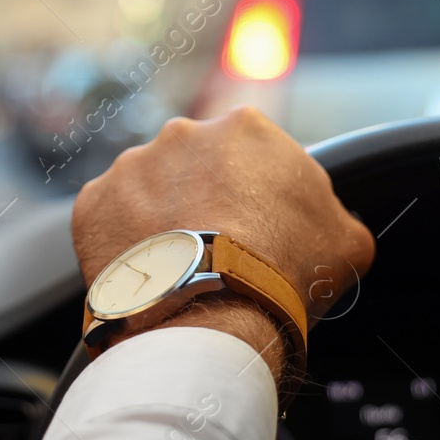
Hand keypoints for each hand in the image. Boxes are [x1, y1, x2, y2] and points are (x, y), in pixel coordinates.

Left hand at [72, 107, 375, 372]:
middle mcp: (183, 133)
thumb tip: (334, 222)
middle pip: (196, 166)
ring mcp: (132, 165)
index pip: (252, 154)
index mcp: (247, 128)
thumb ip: (336, 214)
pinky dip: (124, 244)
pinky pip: (109, 221)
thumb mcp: (347, 241)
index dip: (257, 195)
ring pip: (148, 191)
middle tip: (219, 249)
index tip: (258, 227)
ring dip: (161, 219)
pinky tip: (148, 275)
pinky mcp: (93, 202)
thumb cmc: (285, 271)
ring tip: (179, 268)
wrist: (213, 311)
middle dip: (204, 200)